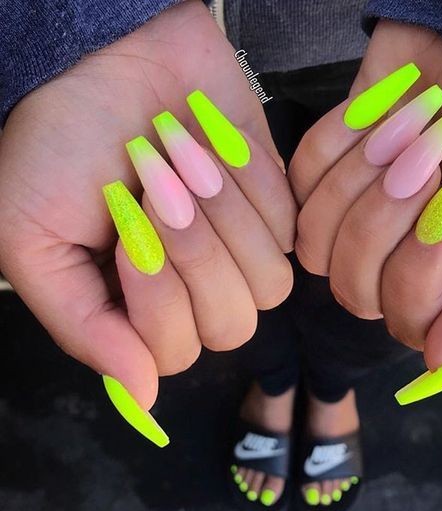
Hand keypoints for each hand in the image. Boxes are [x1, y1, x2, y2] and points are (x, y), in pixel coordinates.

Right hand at [0, 0, 295, 409]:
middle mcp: (199, 292)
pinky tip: (213, 145)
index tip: (125, 221)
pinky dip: (249, 180)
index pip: (176, 351)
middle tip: (155, 184)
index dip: (157, 295)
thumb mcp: (33, 241)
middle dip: (195, 251)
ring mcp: (244, 254)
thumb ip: (85, 327)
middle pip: (233, 324)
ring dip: (223, 214)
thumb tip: (141, 399)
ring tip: (180, 156)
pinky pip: (288, 225)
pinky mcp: (277, 209)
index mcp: (141, 310)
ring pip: (270, 282)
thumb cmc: (60, 146)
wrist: (108, 60)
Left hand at [290, 21, 441, 376]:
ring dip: (361, 178)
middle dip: (384, 219)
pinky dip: (338, 141)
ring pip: (315, 241)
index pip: (406, 320)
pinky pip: (298, 181)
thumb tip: (438, 356)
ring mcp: (356, 212)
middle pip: (351, 287)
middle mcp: (399, 256)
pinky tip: (381, 112)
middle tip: (429, 155)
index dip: (418, 274)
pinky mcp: (327, 167)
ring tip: (410, 125)